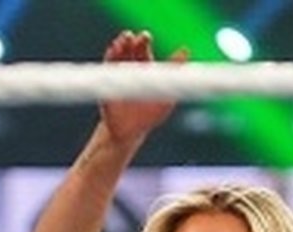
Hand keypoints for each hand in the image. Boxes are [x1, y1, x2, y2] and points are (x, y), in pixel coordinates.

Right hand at [100, 30, 187, 144]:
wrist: (129, 134)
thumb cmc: (150, 116)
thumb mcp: (167, 95)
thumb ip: (175, 73)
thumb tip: (185, 49)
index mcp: (145, 69)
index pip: (143, 50)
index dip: (143, 42)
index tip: (145, 36)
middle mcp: (129, 70)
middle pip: (129, 50)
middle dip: (132, 41)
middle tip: (135, 38)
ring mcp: (117, 77)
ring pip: (117, 57)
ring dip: (119, 46)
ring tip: (122, 40)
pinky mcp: (107, 86)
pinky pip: (107, 71)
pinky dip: (109, 60)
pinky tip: (111, 52)